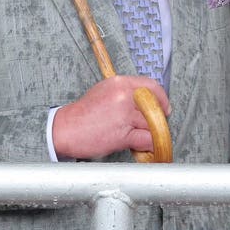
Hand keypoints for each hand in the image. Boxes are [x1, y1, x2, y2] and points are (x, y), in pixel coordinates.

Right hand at [51, 76, 170, 159]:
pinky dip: (148, 145)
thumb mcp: (104, 91)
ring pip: (153, 124)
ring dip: (150, 133)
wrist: (65, 130)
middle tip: (152, 125)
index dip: (162, 98)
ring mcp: (124, 115)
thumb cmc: (83, 113)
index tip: (164, 108)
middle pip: (155, 106)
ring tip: (139, 136)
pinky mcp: (122, 134)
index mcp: (120, 83)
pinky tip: (140, 146)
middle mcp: (124, 96)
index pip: (152, 86)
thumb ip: (126, 93)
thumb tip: (147, 100)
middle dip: (157, 118)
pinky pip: (147, 139)